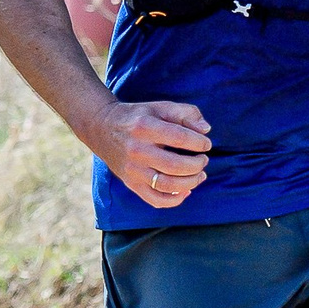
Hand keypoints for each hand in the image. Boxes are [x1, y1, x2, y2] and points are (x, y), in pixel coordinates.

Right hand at [87, 99, 211, 207]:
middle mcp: (137, 150)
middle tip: (203, 160)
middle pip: (175, 165)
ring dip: (191, 183)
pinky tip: (186, 190)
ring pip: (167, 185)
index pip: (180, 138)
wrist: (102, 128)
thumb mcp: (160, 107)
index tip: (205, 144)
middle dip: (197, 164)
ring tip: (200, 175)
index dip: (199, 143)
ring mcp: (133, 170)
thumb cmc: (138, 118)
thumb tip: (206, 129)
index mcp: (145, 127)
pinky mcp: (131, 183)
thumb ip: (186, 113)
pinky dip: (174, 200)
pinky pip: (155, 200)